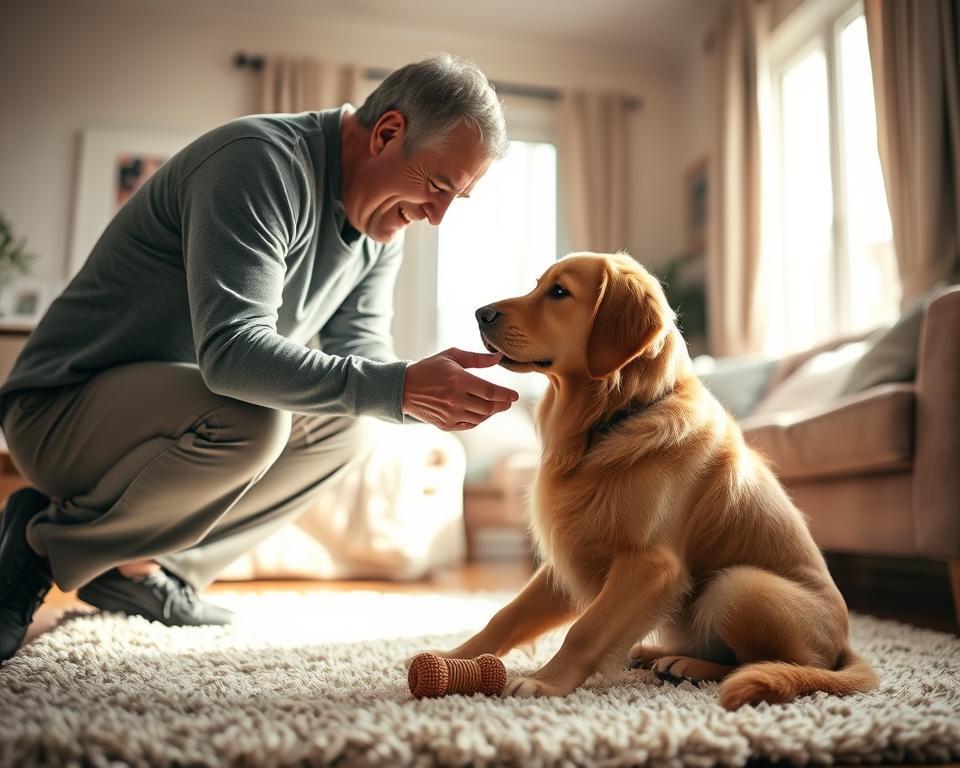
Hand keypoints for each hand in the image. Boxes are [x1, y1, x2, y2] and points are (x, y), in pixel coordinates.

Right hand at [402, 348, 518, 430]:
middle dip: (502, 405)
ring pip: (480, 418)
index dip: (506, 394)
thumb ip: (477, 358)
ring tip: (496, 405)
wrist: (404, 388)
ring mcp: (450, 415)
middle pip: (488, 407)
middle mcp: (455, 400)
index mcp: (458, 380)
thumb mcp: (451, 356)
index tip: (515, 395)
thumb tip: (499, 357)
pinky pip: (470, 425)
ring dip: (491, 412)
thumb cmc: (430, 368)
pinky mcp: (446, 425)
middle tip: (508, 401)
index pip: (489, 391)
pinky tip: (481, 411)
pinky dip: (479, 419)